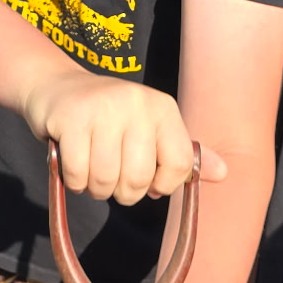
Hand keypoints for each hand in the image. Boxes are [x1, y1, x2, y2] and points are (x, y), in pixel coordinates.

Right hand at [21, 64, 226, 204]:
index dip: (162, 186)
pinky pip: (78, 175)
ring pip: (106, 181)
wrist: (57, 89)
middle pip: (139, 180)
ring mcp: (102, 110)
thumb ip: (184, 154)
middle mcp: (137, 104)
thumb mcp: (152, 130)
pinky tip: (72, 164)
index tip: (148, 180)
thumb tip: (224, 173)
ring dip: (96, 188)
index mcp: (163, 108)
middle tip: (113, 177)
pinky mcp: (71, 119)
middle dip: (124, 193)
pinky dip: (74, 181)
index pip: (179, 167)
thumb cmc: (110, 119)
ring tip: (92, 169)